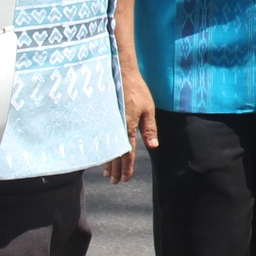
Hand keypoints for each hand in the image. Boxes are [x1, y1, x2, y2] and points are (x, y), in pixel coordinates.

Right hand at [105, 68, 156, 184]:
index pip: (128, 152)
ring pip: (107, 148)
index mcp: (128, 126)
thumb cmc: (137, 90)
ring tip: (108, 175)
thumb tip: (153, 147)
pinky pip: (102, 139)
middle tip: (115, 182)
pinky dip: (103, 150)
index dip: (128, 166)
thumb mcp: (148, 109)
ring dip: (108, 163)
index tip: (126, 178)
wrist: (120, 73)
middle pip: (116, 154)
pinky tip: (102, 157)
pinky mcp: (103, 118)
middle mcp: (116, 127)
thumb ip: (149, 129)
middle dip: (116, 169)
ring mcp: (108, 123)